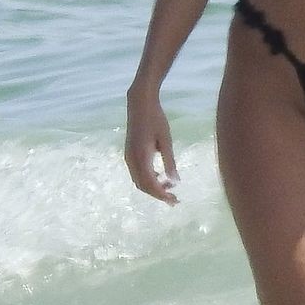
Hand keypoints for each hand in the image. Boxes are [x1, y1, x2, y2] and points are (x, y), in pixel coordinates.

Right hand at [124, 88, 178, 204]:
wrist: (139, 104)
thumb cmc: (156, 119)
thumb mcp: (166, 141)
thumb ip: (170, 162)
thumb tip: (176, 181)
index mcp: (140, 157)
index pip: (150, 184)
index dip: (162, 195)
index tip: (174, 200)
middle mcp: (131, 160)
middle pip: (143, 186)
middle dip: (158, 194)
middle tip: (174, 199)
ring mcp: (128, 157)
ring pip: (139, 181)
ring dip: (153, 187)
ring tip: (170, 187)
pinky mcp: (129, 154)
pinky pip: (137, 173)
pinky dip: (148, 179)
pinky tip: (161, 176)